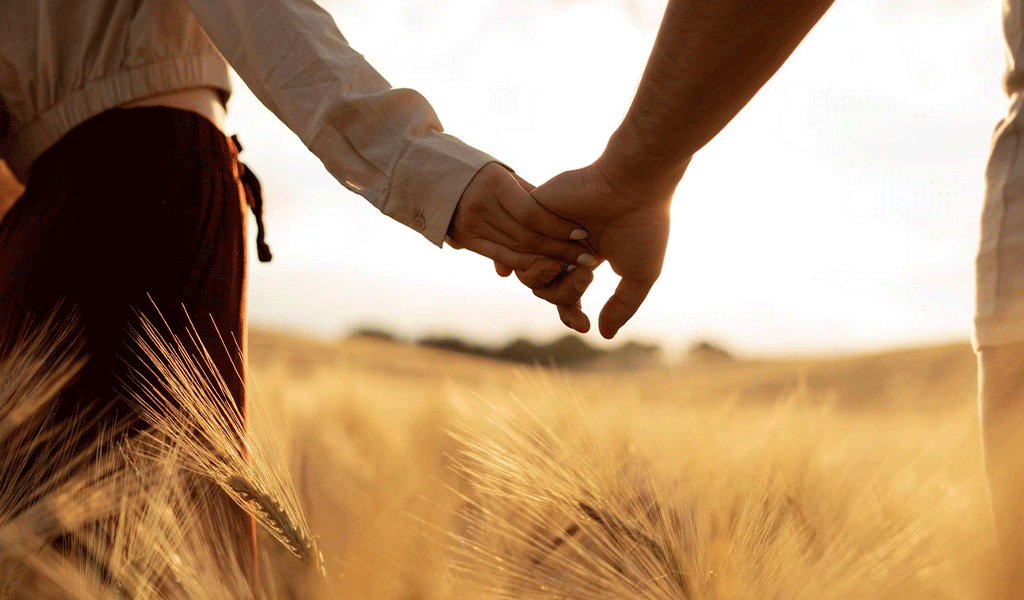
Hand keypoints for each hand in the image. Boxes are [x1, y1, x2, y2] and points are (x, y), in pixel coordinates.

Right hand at [448, 162, 591, 289]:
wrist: (431, 175)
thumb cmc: (479, 171)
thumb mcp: (504, 174)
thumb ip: (530, 195)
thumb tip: (561, 217)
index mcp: (494, 184)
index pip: (532, 213)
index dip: (558, 226)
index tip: (582, 233)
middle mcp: (481, 207)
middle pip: (527, 235)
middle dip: (560, 248)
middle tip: (587, 257)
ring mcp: (471, 226)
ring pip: (517, 249)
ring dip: (548, 260)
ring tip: (574, 265)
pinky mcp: (466, 240)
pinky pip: (502, 256)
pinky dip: (526, 264)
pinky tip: (547, 268)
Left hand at [527, 158, 681, 338]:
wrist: (635, 184)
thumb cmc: (643, 225)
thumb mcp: (639, 275)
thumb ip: (621, 306)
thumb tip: (602, 335)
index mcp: (586, 254)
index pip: (565, 293)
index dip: (569, 312)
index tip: (583, 325)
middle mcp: (563, 242)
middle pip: (544, 288)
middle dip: (565, 293)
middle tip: (589, 274)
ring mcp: (547, 227)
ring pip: (529, 273)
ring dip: (554, 278)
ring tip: (583, 265)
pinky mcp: (532, 210)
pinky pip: (519, 246)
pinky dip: (540, 254)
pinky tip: (564, 251)